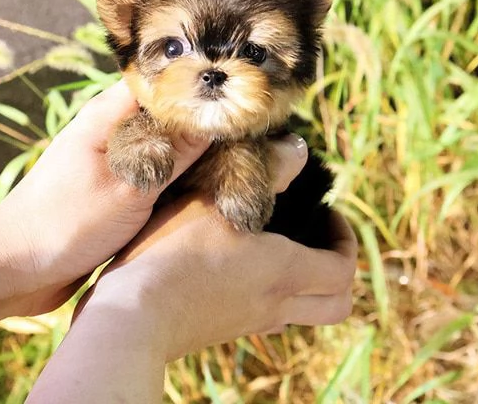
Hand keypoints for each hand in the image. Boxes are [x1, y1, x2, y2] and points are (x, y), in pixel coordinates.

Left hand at [0, 80, 210, 322]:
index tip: (233, 89)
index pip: (159, 80)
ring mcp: (110, 157)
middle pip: (163, 110)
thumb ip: (173, 153)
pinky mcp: (111, 183)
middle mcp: (109, 129)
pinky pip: (150, 168)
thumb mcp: (129, 189)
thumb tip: (214, 118)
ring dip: (187, 148)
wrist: (14, 269)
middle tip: (241, 125)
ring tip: (232, 152)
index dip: (195, 81)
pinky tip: (200, 182)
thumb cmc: (66, 224)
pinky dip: (173, 172)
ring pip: (159, 141)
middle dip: (198, 118)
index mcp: (106, 114)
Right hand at [87, 193, 356, 359]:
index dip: (346, 238)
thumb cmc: (172, 254)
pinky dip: (277, 292)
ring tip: (283, 243)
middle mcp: (274, 305)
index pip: (343, 268)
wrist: (131, 316)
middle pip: (338, 304)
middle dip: (339, 267)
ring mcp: (250, 321)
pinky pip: (272, 316)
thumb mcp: (216, 200)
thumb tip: (299, 150)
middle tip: (318, 234)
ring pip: (306, 313)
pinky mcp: (226, 327)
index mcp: (282, 273)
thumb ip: (265, 173)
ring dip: (310, 281)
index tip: (328, 211)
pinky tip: (243, 262)